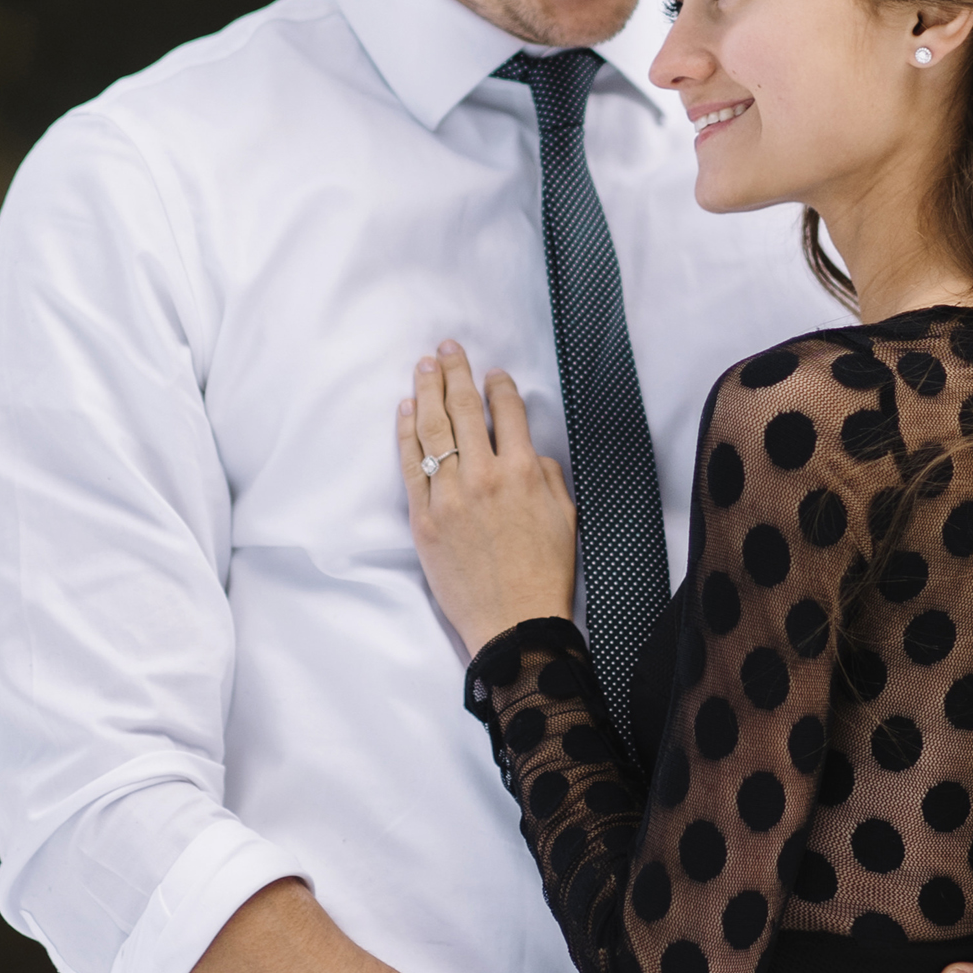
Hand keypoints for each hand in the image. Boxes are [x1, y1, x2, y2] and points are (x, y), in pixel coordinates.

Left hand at [398, 340, 577, 653]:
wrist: (514, 623)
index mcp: (523, 472)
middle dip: (456, 371)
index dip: (499, 385)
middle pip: (465, 408)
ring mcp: (449, 496)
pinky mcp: (424, 519)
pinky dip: (407, 433)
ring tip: (424, 366)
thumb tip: (529, 452)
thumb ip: (548, 474)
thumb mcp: (566, 516)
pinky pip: (412, 465)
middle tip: (448, 348)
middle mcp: (484, 476)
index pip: (507, 411)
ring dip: (428, 390)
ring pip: (434, 429)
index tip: (493, 373)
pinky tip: (407, 410)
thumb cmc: (544, 574)